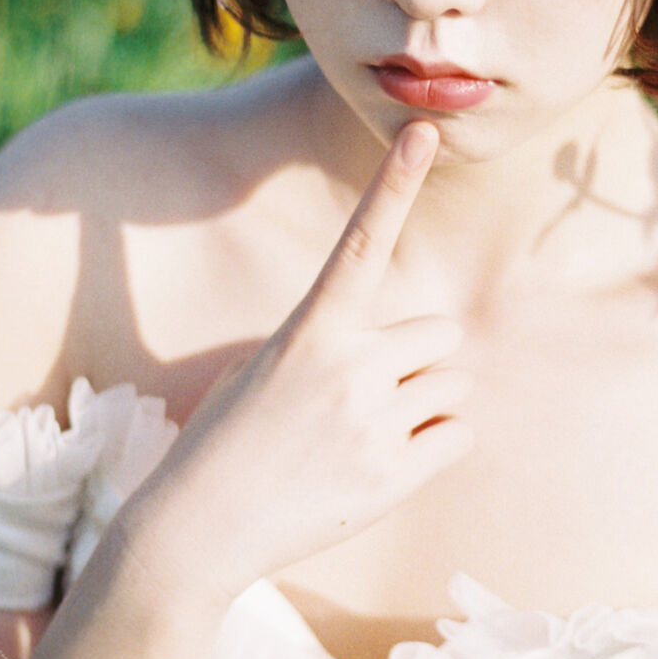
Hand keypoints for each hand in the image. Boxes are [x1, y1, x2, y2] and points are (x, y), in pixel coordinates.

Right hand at [117, 120, 473, 609]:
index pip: (361, 240)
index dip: (394, 180)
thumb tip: (414, 348)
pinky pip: (459, 436)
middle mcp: (349, 365)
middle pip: (440, 333)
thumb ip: (336, 343)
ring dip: (427, 405)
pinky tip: (384, 465)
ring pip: (454, 386)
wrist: (198, 529)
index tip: (423, 129)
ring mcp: (374, 420)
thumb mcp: (265, 369)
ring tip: (365, 436)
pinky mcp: (395, 475)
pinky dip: (436, 447)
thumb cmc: (229, 441)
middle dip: (419, 360)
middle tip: (367, 397)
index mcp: (310, 328)